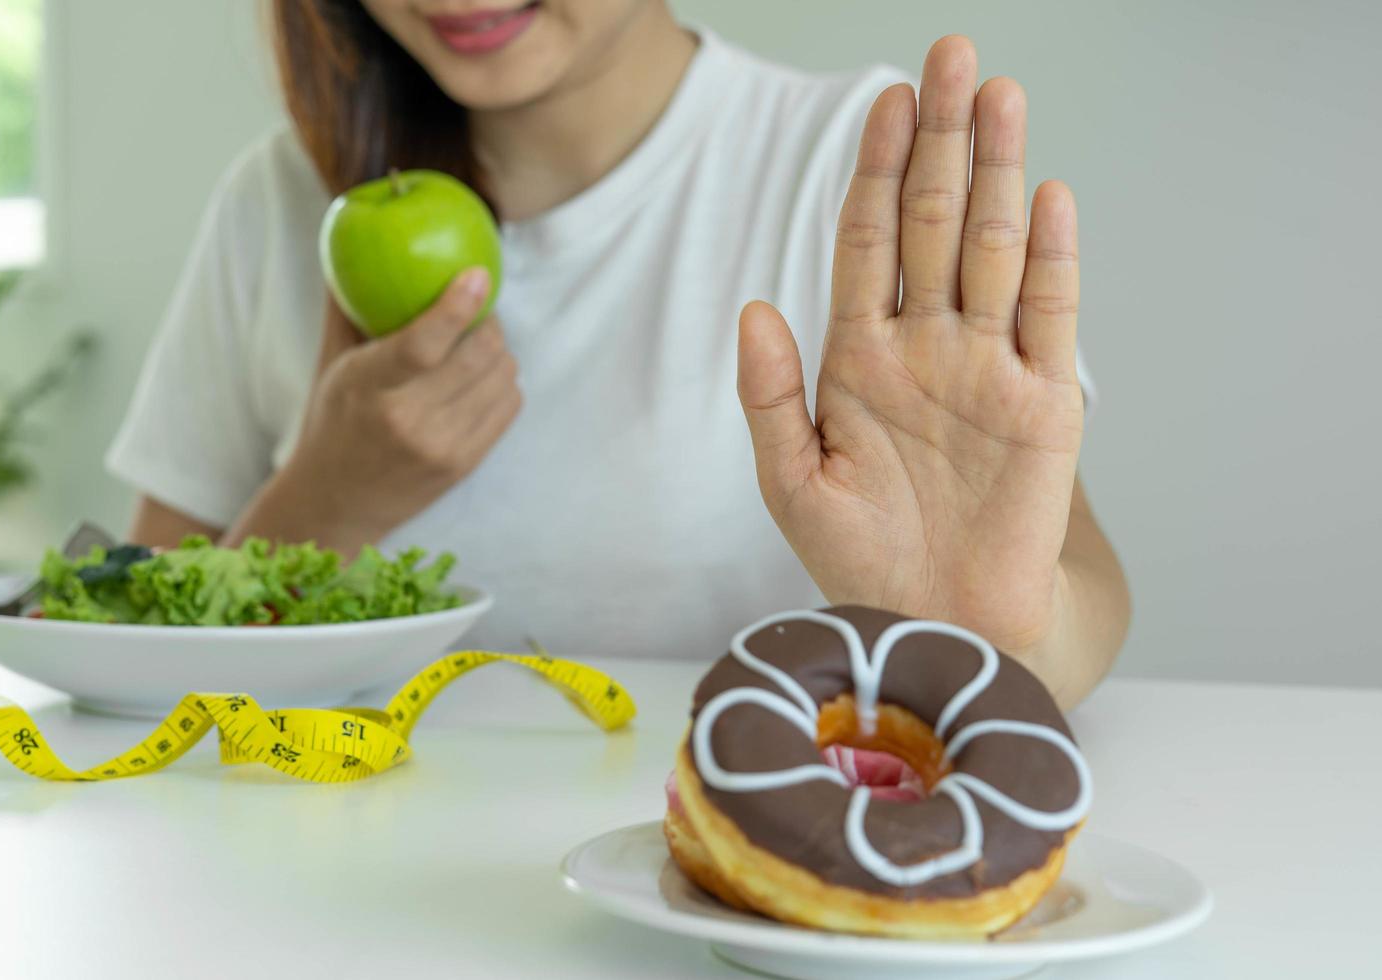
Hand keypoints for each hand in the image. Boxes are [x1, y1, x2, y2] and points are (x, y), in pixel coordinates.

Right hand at [276, 268, 520, 550]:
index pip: (422, 344)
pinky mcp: (465, 465)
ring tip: (479, 342)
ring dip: (500, 350)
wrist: (337, 503)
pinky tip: (483, 376)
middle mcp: (407, 420)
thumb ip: (346, 304)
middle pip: (477, 356)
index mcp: (368, 387)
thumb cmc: (333, 419)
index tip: (478, 274)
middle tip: (479, 308)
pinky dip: (504, 381)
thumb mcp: (331, 363)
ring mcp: (441, 447)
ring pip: (501, 377)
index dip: (458, 306)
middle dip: (489, 322)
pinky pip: (509, 405)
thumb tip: (352, 232)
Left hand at [737, 36, 1083, 655]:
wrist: (934, 627)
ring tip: (998, 95)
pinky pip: (1047, 317)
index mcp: (859, 358)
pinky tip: (1043, 196)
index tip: (884, 100)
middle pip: (933, 223)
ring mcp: (987, 368)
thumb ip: (769, 395)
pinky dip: (1048, 259)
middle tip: (950, 55)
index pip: (869, 241)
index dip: (875, 170)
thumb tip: (755, 304)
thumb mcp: (792, 482)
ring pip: (990, 250)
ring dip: (996, 173)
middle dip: (940, 140)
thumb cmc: (859, 560)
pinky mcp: (1044, 406)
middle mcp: (926, 346)